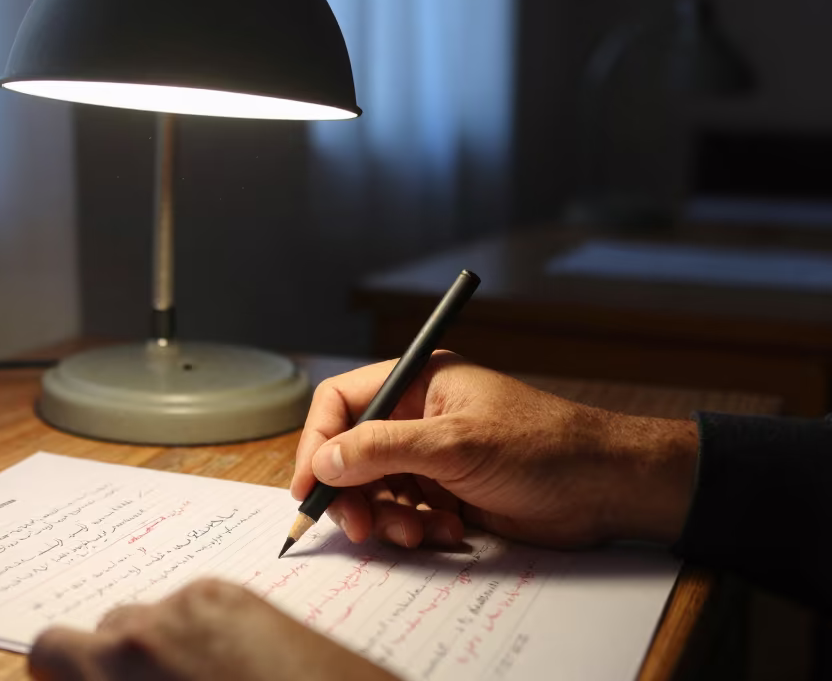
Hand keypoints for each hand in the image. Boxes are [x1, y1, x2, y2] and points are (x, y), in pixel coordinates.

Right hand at [28, 579, 395, 680]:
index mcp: (123, 666)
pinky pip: (198, 607)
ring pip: (157, 616)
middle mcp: (154, 625)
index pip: (49, 647)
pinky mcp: (240, 596)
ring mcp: (200, 602)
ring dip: (165, 646)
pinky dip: (203, 634)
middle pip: (108, 629)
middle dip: (119, 662)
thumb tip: (97, 677)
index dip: (57, 671)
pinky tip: (236, 669)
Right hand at [290, 351, 698, 548]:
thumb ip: (383, 449)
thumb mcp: (456, 444)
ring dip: (387, 518)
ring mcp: (430, 456)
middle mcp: (416, 415)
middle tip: (361, 528)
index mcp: (417, 381)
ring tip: (418, 534)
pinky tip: (450, 532)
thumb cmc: (543, 447)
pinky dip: (415, 529)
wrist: (607, 489)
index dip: (317, 443)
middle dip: (351, 493)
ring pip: (373, 490)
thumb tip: (324, 462)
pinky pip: (404, 514)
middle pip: (350, 453)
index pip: (341, 403)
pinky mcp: (445, 492)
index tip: (309, 487)